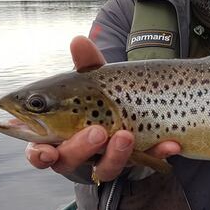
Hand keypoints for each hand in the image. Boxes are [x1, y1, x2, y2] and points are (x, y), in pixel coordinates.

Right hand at [25, 36, 179, 182]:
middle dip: (82, 147)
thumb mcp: (91, 81)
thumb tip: (79, 40)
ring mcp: (105, 161)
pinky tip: (170, 144)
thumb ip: (85, 64)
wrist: (131, 110)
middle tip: (98, 131)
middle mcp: (76, 155)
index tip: (45, 152)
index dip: (39, 156)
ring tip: (126, 135)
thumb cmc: (95, 98)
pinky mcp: (134, 162)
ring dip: (116, 154)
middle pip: (70, 161)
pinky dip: (157, 153)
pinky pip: (145, 162)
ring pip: (106, 168)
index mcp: (54, 137)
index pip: (39, 153)